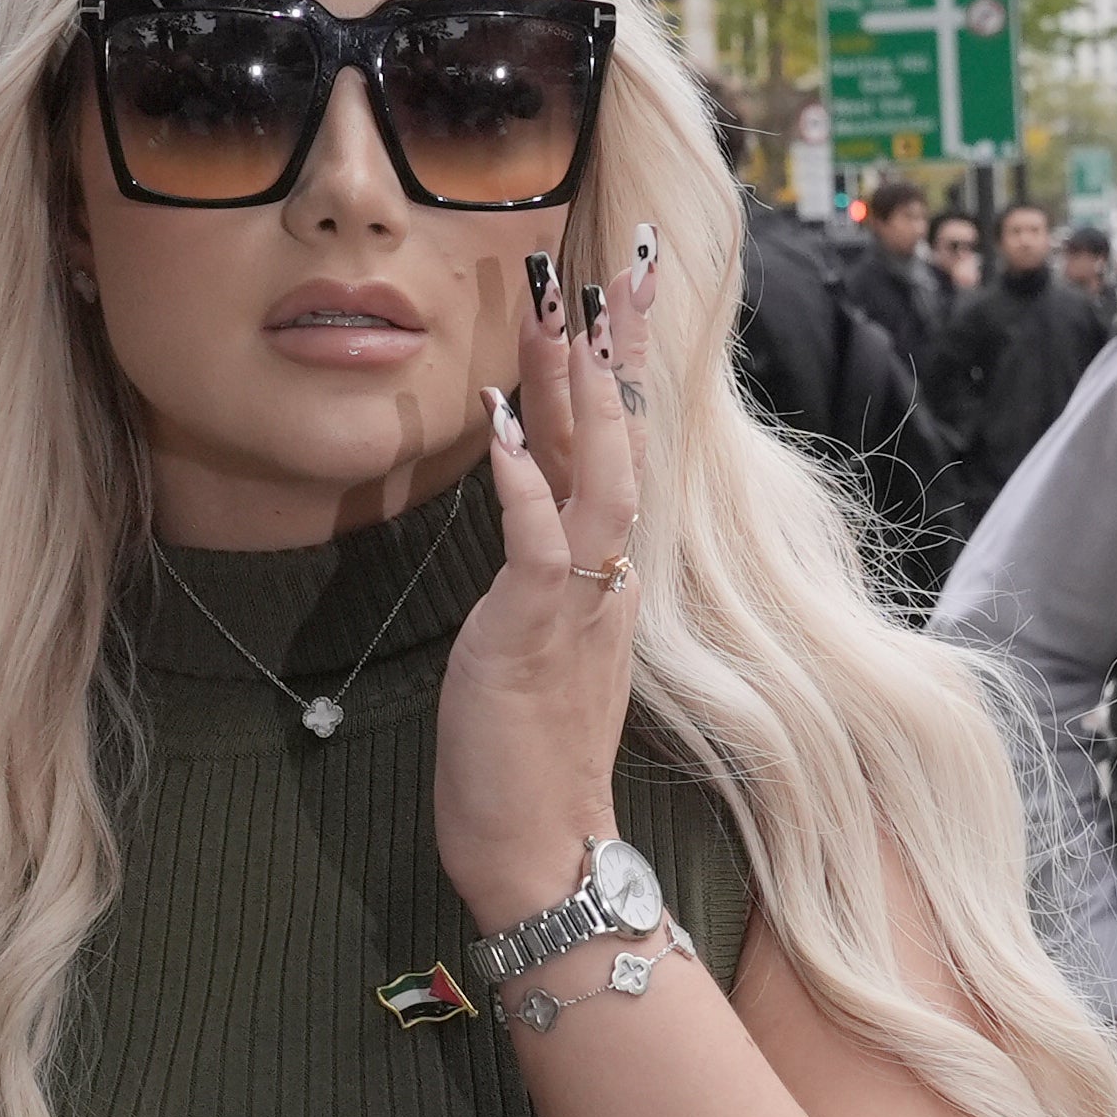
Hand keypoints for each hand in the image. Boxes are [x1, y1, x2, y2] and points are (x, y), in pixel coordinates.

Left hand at [434, 238, 657, 928]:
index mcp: (609, 577)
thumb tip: (528, 502)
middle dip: (614, 353)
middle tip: (615, 266)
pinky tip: (497, 426)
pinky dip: (518, 484)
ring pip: (594, 478)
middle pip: (619, 445)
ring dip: (575, 393)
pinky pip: (535, 546)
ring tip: (564, 313)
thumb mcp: (539, 646)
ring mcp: (579, 605)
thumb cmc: (528, 759)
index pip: (614, 455)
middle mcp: (608, 579)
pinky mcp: (537, 636)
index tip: (614, 298)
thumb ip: (543, 573)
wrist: (542, 850)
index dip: (613, 375)